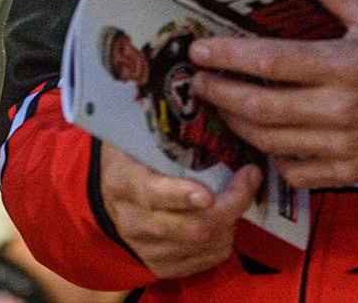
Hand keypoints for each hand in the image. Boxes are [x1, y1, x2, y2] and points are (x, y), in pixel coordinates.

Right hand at [97, 141, 262, 278]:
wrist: (107, 197)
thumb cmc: (130, 158)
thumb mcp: (135, 137)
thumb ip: (159, 126)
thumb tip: (195, 92)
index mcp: (123, 183)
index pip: (153, 195)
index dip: (182, 196)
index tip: (207, 194)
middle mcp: (132, 222)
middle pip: (192, 227)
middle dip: (231, 204)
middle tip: (250, 178)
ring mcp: (147, 249)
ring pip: (205, 244)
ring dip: (231, 220)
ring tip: (236, 195)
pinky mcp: (162, 266)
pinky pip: (207, 259)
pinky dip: (223, 239)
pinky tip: (222, 219)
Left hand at [190, 0, 357, 188]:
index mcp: (342, 65)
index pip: (272, 62)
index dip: (229, 57)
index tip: (198, 50)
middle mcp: (337, 109)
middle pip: (261, 107)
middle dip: (220, 93)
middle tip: (196, 81)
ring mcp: (341, 146)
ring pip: (270, 141)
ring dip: (236, 123)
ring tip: (219, 104)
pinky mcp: (346, 173)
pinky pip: (295, 172)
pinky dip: (271, 157)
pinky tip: (261, 138)